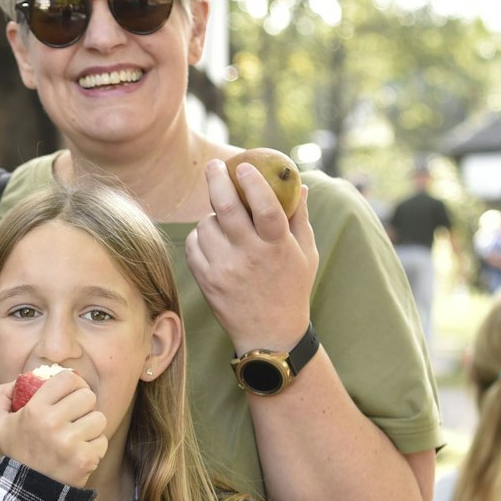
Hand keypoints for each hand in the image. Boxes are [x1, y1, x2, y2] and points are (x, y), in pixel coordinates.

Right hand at [0, 371, 105, 486]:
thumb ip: (1, 396)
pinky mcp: (86, 459)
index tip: (71, 392)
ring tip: (77, 434)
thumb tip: (19, 380)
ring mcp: (71, 443)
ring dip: (91, 425)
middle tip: (75, 415)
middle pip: (88, 396)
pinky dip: (94, 446)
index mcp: (35, 410)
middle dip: (83, 404)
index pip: (68, 379)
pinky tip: (80, 451)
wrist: (27, 491)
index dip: (73, 383)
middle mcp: (53, 424)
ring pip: (99, 418)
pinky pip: (102, 441)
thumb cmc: (16, 453)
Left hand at [186, 157, 317, 351]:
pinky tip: (213, 240)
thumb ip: (299, 217)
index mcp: (277, 247)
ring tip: (224, 222)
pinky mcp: (207, 281)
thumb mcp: (306, 253)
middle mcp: (250, 256)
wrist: (270, 334)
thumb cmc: (291, 288)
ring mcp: (225, 269)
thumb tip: (299, 183)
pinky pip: (194, 245)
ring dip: (212, 216)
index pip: (266, 207)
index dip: (254, 183)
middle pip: (226, 208)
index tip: (243, 166)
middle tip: (214, 167)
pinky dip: (200, 236)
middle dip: (217, 180)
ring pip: (207, 225)